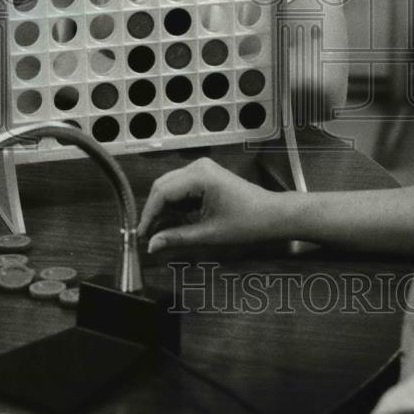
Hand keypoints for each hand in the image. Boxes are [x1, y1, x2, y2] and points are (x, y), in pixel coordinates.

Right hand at [138, 156, 285, 252]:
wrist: (272, 214)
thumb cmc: (246, 223)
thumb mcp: (209, 233)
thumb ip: (177, 237)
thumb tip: (151, 246)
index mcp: (199, 176)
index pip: (161, 192)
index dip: (148, 215)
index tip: (140, 236)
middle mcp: (197, 167)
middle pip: (162, 187)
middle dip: (153, 211)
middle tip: (147, 236)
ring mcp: (201, 170)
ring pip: (170, 187)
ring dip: (163, 209)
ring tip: (158, 233)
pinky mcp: (205, 176)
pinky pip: (181, 189)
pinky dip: (174, 206)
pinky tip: (172, 223)